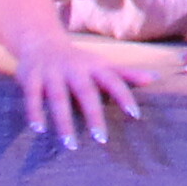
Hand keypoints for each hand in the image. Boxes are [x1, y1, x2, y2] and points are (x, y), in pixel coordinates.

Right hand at [6, 30, 151, 146]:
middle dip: (93, 115)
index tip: (135, 115)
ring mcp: (51, 72)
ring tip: (70, 145)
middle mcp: (74, 69)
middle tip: (102, 140)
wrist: (40, 40)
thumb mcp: (101, 65)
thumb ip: (125, 74)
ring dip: (63, 121)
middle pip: (85, 92)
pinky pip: (32, 96)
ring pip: (58, 98)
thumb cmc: (77, 60)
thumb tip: (155, 78)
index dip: (124, 96)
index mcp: (94, 67)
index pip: (113, 81)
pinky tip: (39, 129)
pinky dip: (34, 112)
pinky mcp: (31, 77)